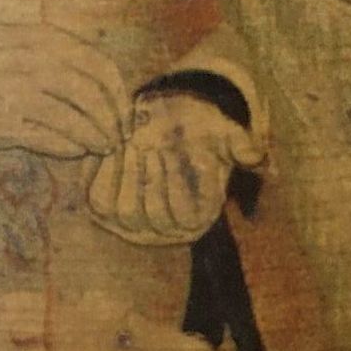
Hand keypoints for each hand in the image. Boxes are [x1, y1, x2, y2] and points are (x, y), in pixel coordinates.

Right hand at [0, 23, 129, 159]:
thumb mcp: (16, 38)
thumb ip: (54, 53)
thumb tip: (93, 79)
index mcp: (45, 40)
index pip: (102, 69)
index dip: (119, 95)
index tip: (123, 109)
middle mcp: (40, 67)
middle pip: (96, 101)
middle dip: (114, 122)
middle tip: (118, 135)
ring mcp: (24, 98)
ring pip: (80, 125)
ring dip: (97, 139)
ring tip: (102, 146)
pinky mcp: (8, 126)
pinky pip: (53, 142)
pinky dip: (72, 149)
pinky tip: (76, 150)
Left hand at [87, 88, 261, 244]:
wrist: (163, 120)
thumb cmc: (197, 130)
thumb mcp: (224, 134)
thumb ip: (241, 145)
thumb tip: (254, 157)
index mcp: (197, 216)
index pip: (186, 217)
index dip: (177, 185)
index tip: (172, 151)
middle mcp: (165, 230)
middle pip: (151, 218)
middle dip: (150, 178)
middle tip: (151, 144)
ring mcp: (131, 224)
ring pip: (122, 211)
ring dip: (125, 174)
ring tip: (131, 143)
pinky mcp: (104, 210)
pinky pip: (96, 198)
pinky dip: (101, 172)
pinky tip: (112, 146)